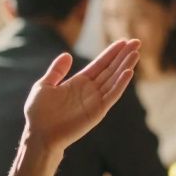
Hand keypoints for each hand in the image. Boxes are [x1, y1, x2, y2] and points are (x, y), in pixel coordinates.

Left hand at [23, 39, 139, 154]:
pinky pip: (112, 95)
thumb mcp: (44, 85)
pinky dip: (120, 84)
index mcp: (79, 82)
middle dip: (123, 56)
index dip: (111, 53)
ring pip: (114, 80)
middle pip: (111, 69)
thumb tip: (67, 55)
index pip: (100, 64)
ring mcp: (95, 100)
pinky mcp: (97, 111)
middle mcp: (90, 90)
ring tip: (136, 53)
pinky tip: (128, 72)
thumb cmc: (38, 113)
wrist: (39, 134)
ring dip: (125, 66)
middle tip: (137, 42)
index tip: (123, 41)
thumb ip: (57, 71)